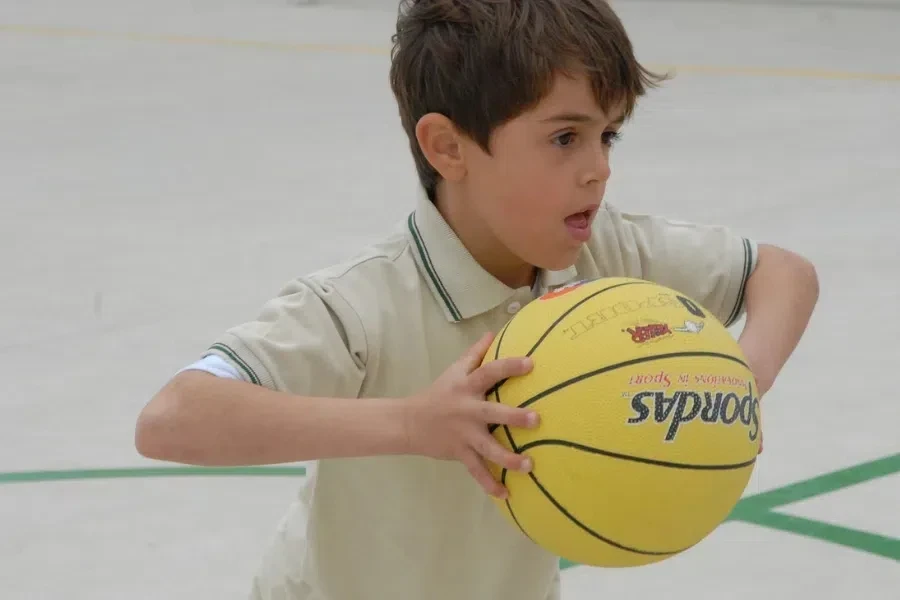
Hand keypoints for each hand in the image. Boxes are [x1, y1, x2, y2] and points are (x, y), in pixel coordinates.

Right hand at [405, 332, 539, 498]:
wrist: (409, 422)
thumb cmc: (438, 393)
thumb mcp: (454, 371)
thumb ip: (475, 353)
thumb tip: (493, 332)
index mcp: (466, 387)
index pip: (489, 372)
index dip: (509, 367)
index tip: (531, 363)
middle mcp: (466, 411)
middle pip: (491, 413)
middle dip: (513, 417)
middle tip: (536, 420)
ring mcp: (463, 435)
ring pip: (487, 449)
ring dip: (508, 458)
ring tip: (529, 465)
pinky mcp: (459, 453)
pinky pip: (476, 471)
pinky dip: (489, 484)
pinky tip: (506, 494)